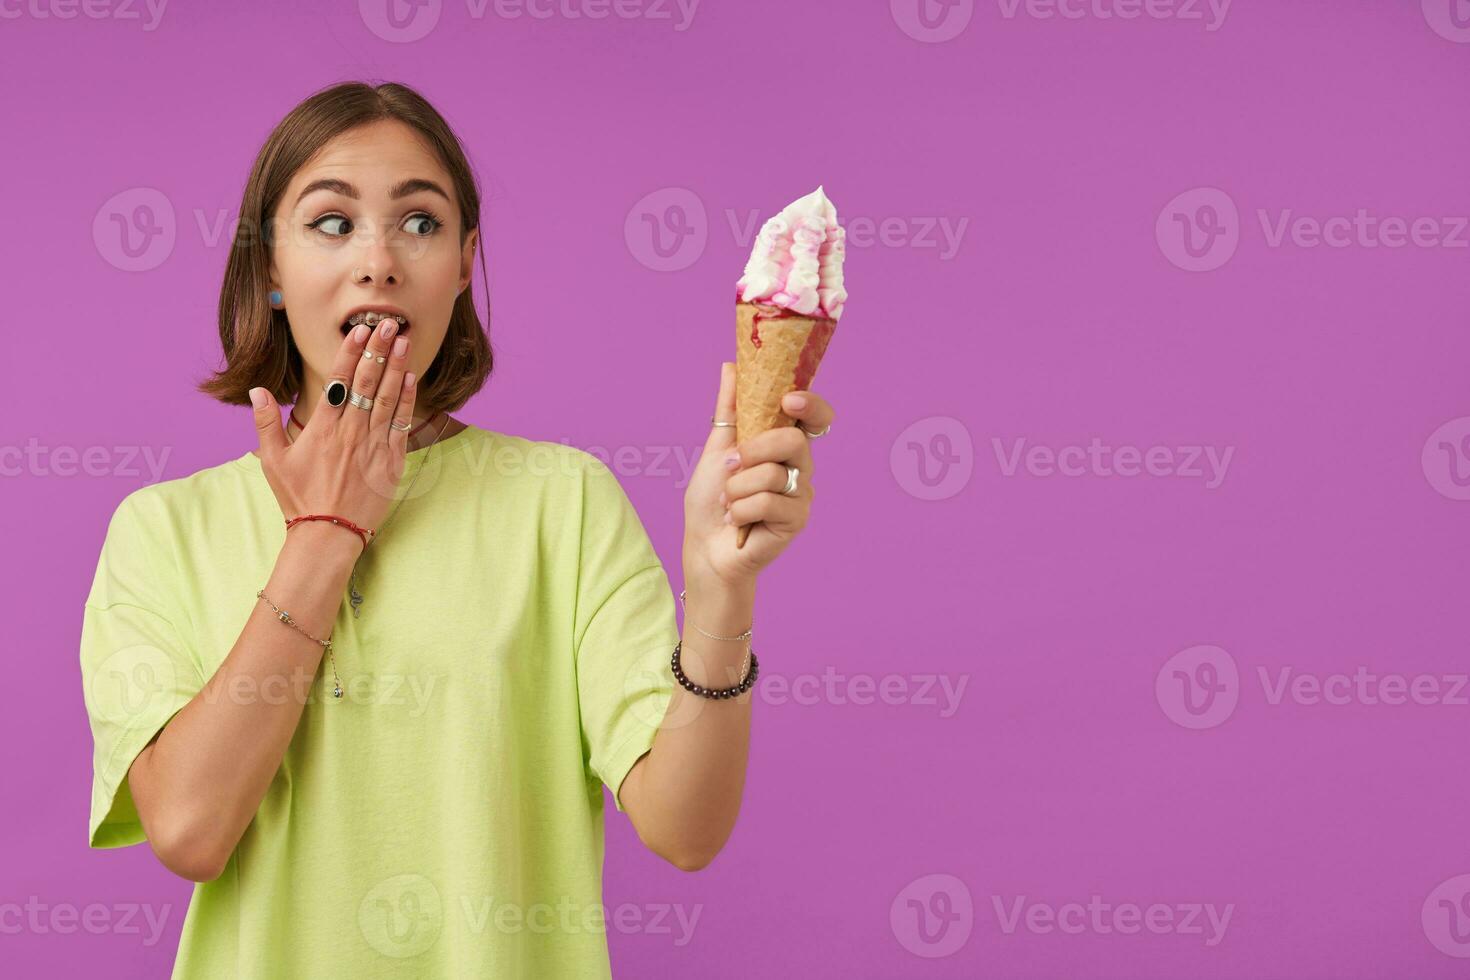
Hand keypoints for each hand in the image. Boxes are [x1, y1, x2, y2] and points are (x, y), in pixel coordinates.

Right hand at [248, 319, 417, 552]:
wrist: (328, 534)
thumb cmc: (299, 498)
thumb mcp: (273, 461)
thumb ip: (265, 422)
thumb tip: (257, 390)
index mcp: (322, 428)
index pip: (340, 380)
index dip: (351, 352)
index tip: (359, 330)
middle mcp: (350, 431)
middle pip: (368, 382)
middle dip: (379, 349)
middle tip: (388, 323)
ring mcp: (373, 445)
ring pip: (388, 398)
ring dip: (397, 367)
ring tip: (403, 341)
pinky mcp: (392, 461)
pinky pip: (402, 423)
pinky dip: (407, 399)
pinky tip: (411, 378)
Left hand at [682, 362, 835, 585]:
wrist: (704, 547)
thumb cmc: (711, 501)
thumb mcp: (717, 448)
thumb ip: (729, 409)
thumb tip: (731, 366)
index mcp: (783, 445)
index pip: (815, 418)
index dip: (810, 404)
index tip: (788, 401)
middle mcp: (798, 467)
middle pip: (793, 441)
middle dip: (754, 450)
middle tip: (732, 465)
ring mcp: (801, 494)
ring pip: (773, 474)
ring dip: (737, 488)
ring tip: (729, 502)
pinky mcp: (797, 520)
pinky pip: (769, 502)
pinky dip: (741, 510)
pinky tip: (738, 521)